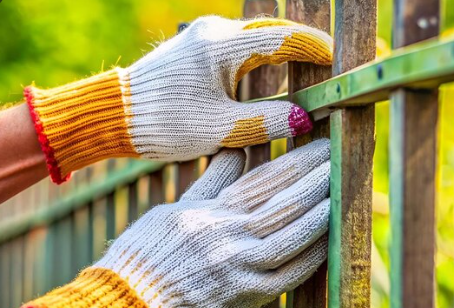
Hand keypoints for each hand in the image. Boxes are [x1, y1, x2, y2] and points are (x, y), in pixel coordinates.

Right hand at [17, 139, 330, 307]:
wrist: (124, 305)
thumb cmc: (142, 257)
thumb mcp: (172, 211)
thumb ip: (210, 183)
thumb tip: (235, 151)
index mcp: (210, 210)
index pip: (262, 178)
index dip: (296, 161)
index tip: (320, 145)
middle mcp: (228, 234)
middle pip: (282, 201)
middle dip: (316, 178)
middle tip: (342, 157)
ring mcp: (238, 267)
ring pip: (291, 234)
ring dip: (320, 212)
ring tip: (343, 192)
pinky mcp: (243, 298)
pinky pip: (287, 276)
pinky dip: (310, 258)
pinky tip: (329, 243)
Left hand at [25, 16, 331, 182]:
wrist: (111, 116)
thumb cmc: (162, 123)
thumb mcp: (220, 129)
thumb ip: (266, 121)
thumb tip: (305, 118)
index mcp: (224, 46)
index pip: (286, 41)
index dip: (318, 52)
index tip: (342, 62)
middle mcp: (215, 33)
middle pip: (274, 36)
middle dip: (306, 50)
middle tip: (333, 64)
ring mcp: (202, 38)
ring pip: (256, 42)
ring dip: (283, 57)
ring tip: (312, 74)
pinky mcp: (193, 51)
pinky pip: (237, 50)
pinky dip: (260, 63)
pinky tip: (273, 79)